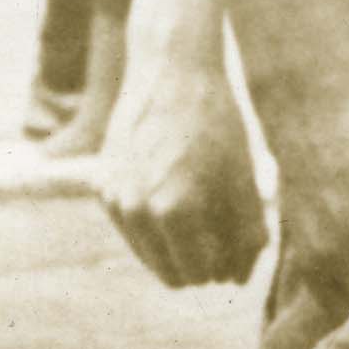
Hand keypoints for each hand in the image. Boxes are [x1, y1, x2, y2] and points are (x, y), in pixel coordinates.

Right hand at [102, 56, 270, 289]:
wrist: (171, 70)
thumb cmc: (216, 123)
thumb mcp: (244, 180)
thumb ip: (247, 234)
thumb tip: (239, 278)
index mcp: (174, 212)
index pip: (202, 273)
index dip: (227, 267)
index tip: (239, 245)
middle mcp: (136, 210)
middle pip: (172, 274)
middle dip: (201, 264)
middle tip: (223, 235)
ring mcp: (113, 200)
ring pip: (148, 256)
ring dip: (175, 248)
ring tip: (203, 215)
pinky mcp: (101, 187)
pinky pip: (132, 229)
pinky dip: (153, 226)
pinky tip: (173, 197)